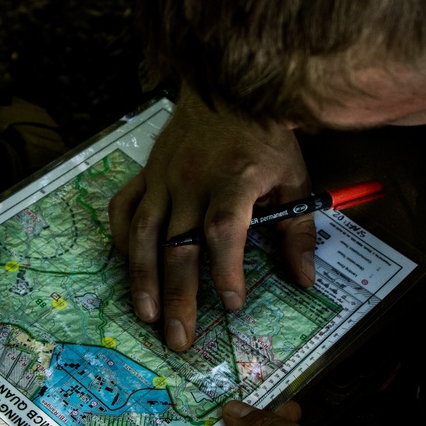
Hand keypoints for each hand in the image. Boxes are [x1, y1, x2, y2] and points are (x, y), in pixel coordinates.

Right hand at [108, 88, 313, 351]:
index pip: (223, 231)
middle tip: (180, 339)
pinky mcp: (146, 172)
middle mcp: (192, 181)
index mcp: (234, 180)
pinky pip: (124, 207)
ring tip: (147, 316)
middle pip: (179, 246)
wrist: (228, 86)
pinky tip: (128, 266)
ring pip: (144, 233)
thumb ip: (298, 231)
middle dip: (178, 296)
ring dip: (142, 278)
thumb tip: (305, 280)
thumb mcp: (294, 178)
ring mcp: (163, 177)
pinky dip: (120, 238)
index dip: (225, 270)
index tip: (232, 304)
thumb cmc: (265, 137)